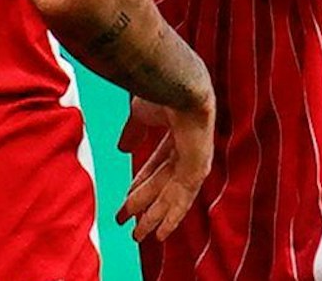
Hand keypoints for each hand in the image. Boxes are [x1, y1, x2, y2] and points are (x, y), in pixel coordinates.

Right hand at [117, 92, 213, 241]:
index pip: (157, 166)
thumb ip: (134, 133)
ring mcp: (194, 160)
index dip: (140, 185)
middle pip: (162, 185)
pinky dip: (172, 218)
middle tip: (130, 227)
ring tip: (138, 236)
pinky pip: (184, 199)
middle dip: (144, 206)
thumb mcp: (141, 115)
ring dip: (154, 217)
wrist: (178, 84)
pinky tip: (160, 235)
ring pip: (171, 196)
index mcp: (175, 133)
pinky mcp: (198, 169)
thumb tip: (122, 149)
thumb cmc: (161, 89)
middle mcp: (187, 149)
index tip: (126, 202)